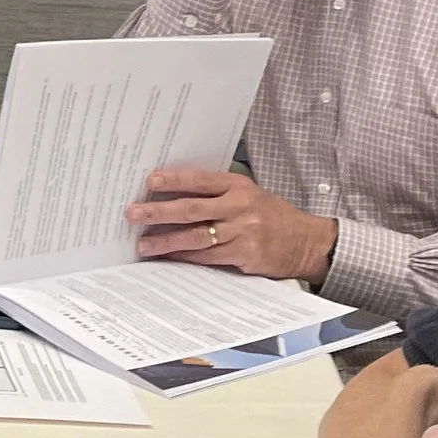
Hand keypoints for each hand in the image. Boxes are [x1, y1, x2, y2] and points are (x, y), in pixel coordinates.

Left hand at [127, 165, 336, 286]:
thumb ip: (217, 193)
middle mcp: (239, 207)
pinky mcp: (244, 255)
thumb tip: (173, 195)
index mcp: (238, 186)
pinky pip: (207, 257)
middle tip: (133, 213)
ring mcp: (242, 232)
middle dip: (158, 211)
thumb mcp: (248, 194)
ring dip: (166, 241)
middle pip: (191, 208)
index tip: (149, 180)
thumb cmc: (271, 216)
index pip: (200, 180)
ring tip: (143, 244)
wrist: (304, 241)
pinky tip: (167, 258)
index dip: (173, 180)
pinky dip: (184, 257)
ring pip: (195, 236)